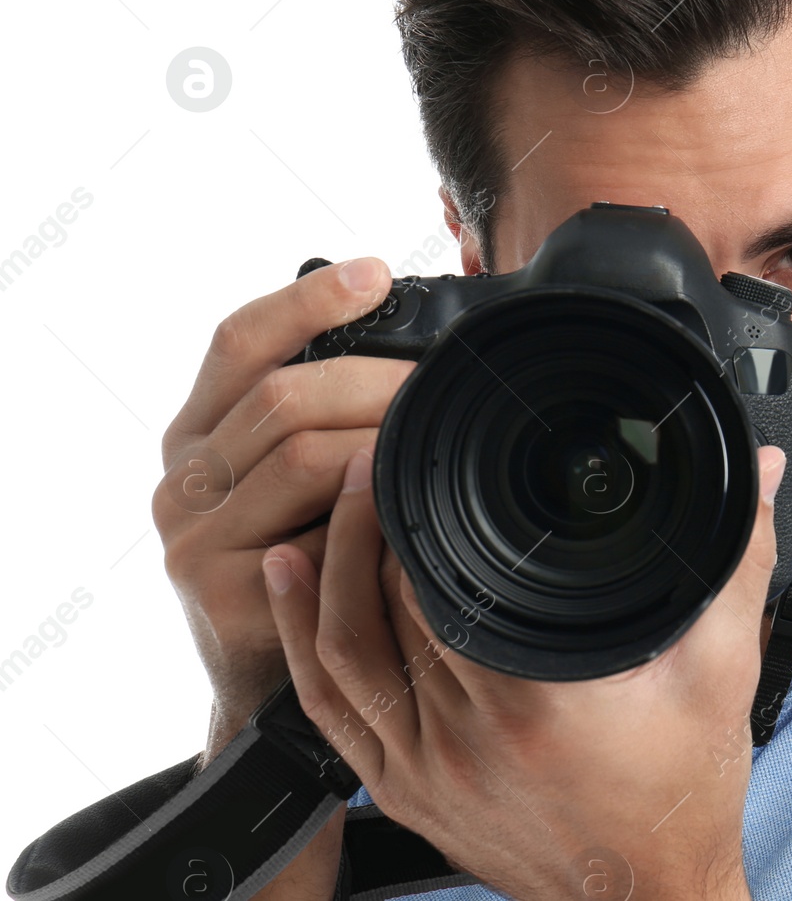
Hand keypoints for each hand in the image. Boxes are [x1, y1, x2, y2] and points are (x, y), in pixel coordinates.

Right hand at [151, 260, 411, 893]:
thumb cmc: (313, 558)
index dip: (308, 299)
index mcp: (201, 431)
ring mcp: (196, 534)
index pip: (239, 340)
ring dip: (384, 436)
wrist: (276, 679)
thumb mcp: (308, 478)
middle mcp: (184, 475)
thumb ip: (331, 415)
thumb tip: (419, 335)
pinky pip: (317, 522)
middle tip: (445, 381)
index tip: (379, 273)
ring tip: (440, 436)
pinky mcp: (222, 588)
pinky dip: (373, 503)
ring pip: (304, 451)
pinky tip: (413, 497)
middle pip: (285, 393)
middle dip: (377, 377)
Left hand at [263, 443, 786, 900]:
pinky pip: (328, 708)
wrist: (647, 899)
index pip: (447, 577)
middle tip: (378, 447)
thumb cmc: (685, 791)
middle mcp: (467, 735)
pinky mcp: (402, 791)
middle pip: (386, 599)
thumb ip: (738, 557)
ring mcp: (424, 770)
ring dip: (330, 562)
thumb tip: (760, 472)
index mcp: (538, 696)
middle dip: (375, 514)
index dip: (421, 503)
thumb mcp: (724, 667)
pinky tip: (291, 577)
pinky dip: (302, 636)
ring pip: (342, 645)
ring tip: (337, 492)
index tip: (418, 446)